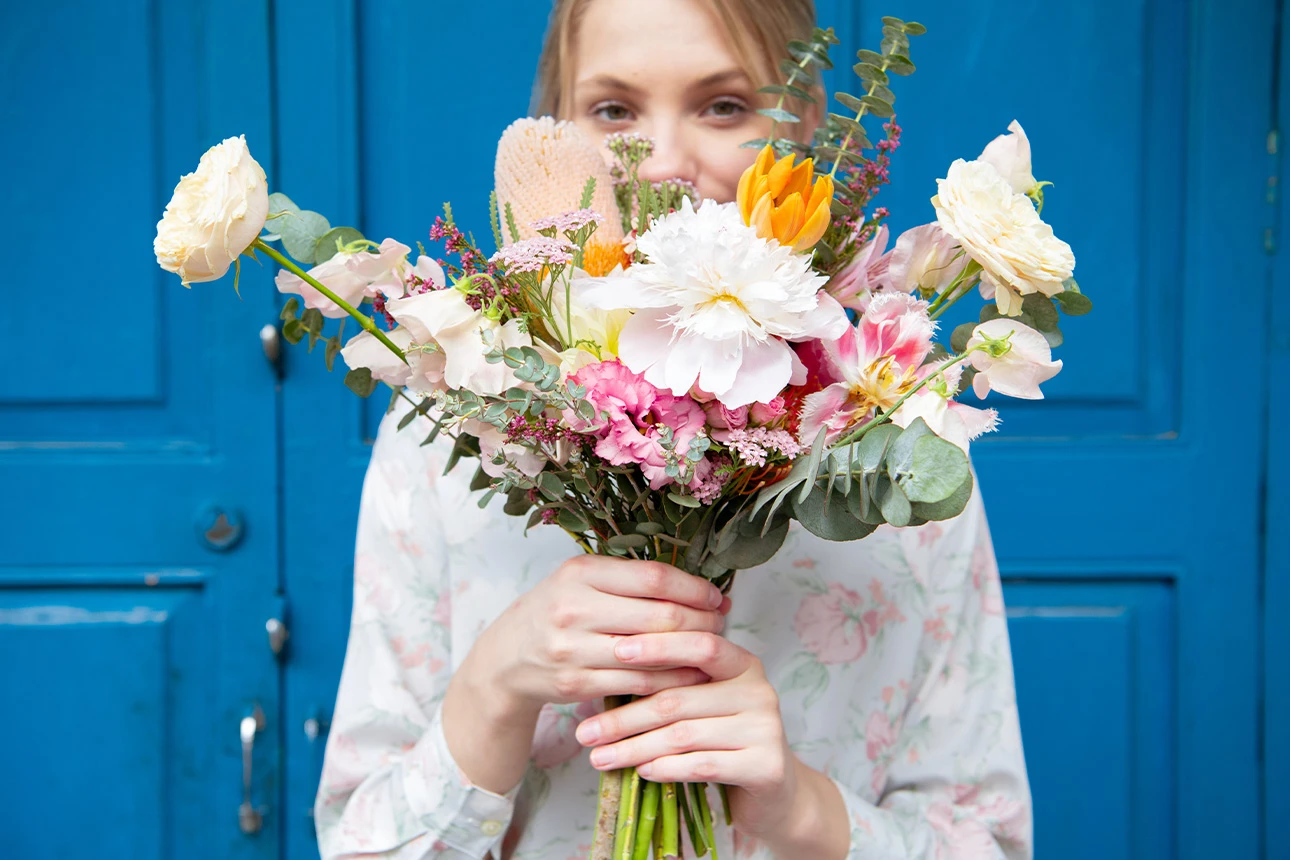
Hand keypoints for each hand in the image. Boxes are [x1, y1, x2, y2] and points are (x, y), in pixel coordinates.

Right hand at [458, 556, 729, 719]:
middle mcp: (574, 608)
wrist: (506, 658)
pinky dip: (672, 680)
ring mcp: (574, 649)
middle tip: (721, 625)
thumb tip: (697, 586)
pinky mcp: (577, 683)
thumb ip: (629, 580)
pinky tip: (690, 675)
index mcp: (580, 573)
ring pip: (654, 654)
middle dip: (702, 622)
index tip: (716, 596)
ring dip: (693, 654)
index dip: (694, 588)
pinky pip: (640, 683)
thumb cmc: (556, 611)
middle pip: (659, 616)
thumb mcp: (581, 581)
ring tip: (713, 650)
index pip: (654, 577)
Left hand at [571, 631, 802, 841]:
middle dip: (625, 717)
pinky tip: (642, 771)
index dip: (659, 646)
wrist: (775, 795)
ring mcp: (766, 729)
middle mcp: (759, 690)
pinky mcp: (766, 766)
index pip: (700, 644)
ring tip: (600, 758)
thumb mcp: (704, 706)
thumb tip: (605, 678)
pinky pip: (703, 764)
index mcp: (743, 664)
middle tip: (585, 732)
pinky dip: (667, 768)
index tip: (617, 651)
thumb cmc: (726, 742)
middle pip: (679, 699)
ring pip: (684, 734)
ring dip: (635, 748)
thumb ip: (673, 688)